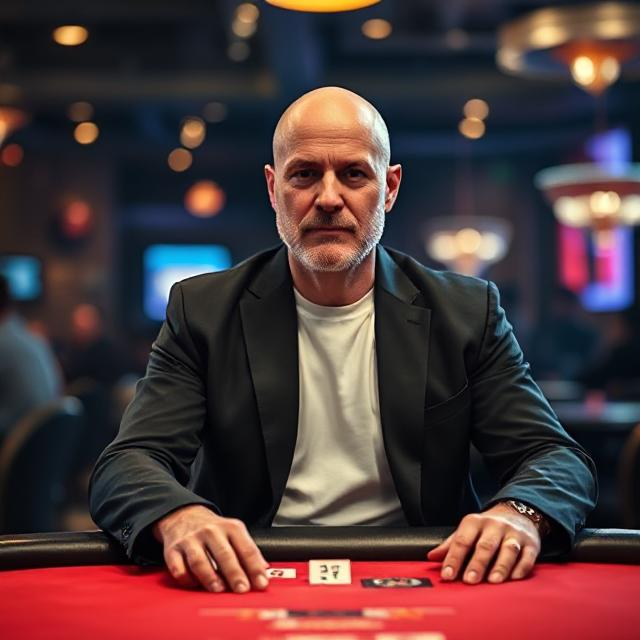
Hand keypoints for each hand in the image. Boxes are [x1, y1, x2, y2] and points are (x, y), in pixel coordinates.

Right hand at [152, 505, 269, 593]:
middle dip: (234, 573)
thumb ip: (248, 550)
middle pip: (224, 554)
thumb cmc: (213, 530)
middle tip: (242, 589)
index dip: (255, 567)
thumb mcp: (234, 532)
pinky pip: (179, 568)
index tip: (261, 583)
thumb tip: (264, 570)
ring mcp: (191, 540)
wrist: (184, 515)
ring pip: (200, 561)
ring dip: (210, 577)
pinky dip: (187, 579)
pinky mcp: (173, 550)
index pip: (246, 548)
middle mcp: (210, 531)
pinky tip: (195, 585)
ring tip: (219, 589)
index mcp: (230, 527)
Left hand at [426, 503, 540, 583]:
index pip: (462, 540)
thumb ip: (451, 544)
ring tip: (492, 581)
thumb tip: (431, 557)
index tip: (447, 575)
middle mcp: (494, 526)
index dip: (453, 558)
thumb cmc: (487, 528)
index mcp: (475, 522)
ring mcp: (514, 534)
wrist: (518, 513)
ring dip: (501, 566)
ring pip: (508, 550)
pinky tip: (514, 578)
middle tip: (469, 580)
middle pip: (485, 545)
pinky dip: (521, 568)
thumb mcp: (468, 530)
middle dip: (477, 563)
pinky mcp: (531, 543)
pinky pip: (527, 556)